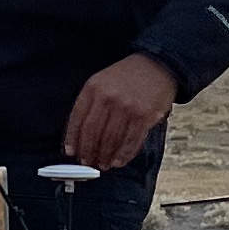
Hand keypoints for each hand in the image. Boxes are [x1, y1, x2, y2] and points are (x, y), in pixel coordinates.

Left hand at [61, 52, 178, 171]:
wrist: (157, 66)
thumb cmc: (127, 76)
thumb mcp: (102, 81)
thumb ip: (90, 102)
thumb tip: (79, 133)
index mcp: (94, 88)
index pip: (77, 118)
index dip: (72, 138)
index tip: (71, 151)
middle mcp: (109, 98)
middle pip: (93, 132)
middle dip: (88, 151)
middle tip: (86, 162)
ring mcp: (127, 108)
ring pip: (111, 140)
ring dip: (104, 156)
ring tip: (102, 164)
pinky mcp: (144, 117)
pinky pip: (130, 142)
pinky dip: (123, 155)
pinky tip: (118, 161)